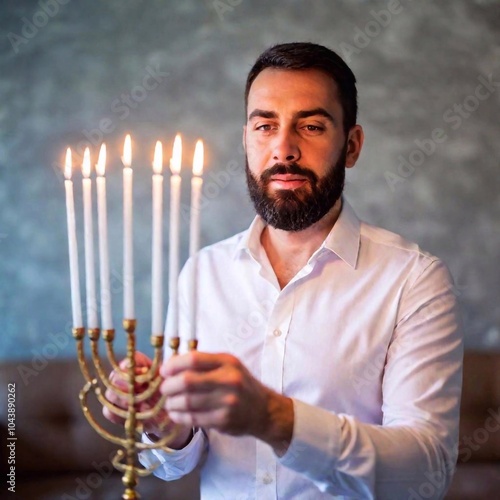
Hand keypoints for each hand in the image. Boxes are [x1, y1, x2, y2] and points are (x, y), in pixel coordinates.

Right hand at [103, 351, 191, 448]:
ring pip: (109, 394)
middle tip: (138, 390)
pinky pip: (108, 412)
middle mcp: (128, 381)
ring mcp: (121, 397)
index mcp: (142, 369)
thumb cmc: (173, 394)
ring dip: (123, 399)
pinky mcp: (119, 414)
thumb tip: (157, 366)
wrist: (174, 416)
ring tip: (137, 404)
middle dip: (124, 383)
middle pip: (114, 376)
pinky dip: (118, 414)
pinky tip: (132, 414)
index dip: (131, 364)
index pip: (128, 360)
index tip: (143, 371)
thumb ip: (166, 371)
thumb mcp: (172, 381)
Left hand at [160, 351, 293, 454]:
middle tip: (164, 389)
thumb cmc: (240, 384)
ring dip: (172, 403)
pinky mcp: (223, 420)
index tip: (164, 371)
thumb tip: (171, 365)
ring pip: (187, 402)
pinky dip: (179, 416)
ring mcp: (227, 401)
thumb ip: (204, 363)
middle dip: (169, 386)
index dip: (174, 365)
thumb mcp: (228, 366)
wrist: (264, 409)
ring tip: (169, 403)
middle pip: (187, 381)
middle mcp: (228, 379)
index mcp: (227, 362)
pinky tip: (176, 414)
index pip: (194, 359)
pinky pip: (193, 418)